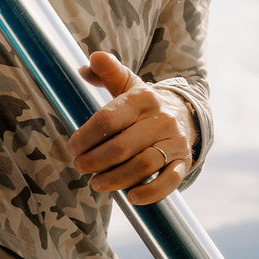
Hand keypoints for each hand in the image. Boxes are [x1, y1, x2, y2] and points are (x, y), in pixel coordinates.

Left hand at [66, 51, 197, 204]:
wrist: (186, 116)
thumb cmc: (145, 106)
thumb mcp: (128, 84)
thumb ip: (109, 72)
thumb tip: (92, 60)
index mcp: (143, 98)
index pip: (108, 119)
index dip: (85, 137)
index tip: (72, 148)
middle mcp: (161, 119)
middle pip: (122, 146)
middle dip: (95, 160)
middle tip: (80, 167)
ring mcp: (174, 142)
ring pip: (144, 165)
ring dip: (116, 179)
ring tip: (97, 184)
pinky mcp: (183, 162)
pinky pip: (169, 181)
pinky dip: (150, 192)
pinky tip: (132, 197)